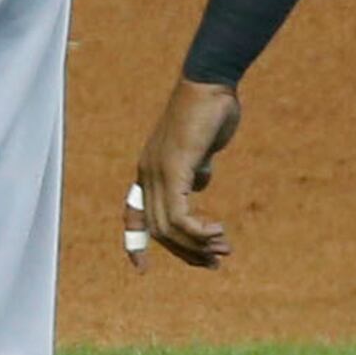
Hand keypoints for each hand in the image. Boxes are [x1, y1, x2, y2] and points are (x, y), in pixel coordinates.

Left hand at [129, 79, 244, 268]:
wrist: (211, 84)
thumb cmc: (210, 112)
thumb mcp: (200, 150)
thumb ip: (195, 170)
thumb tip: (197, 185)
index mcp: (150, 171)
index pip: (133, 215)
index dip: (135, 243)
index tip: (140, 270)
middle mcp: (147, 174)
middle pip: (157, 229)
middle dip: (187, 252)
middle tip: (216, 261)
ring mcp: (157, 171)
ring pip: (169, 226)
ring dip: (197, 245)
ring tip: (222, 249)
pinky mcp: (174, 167)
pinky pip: (180, 214)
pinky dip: (198, 230)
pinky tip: (217, 231)